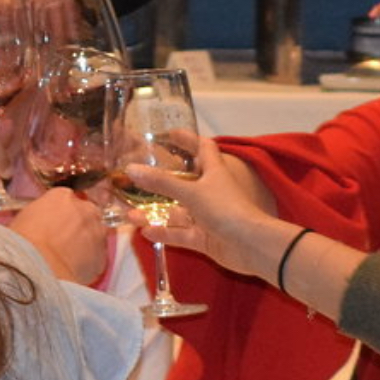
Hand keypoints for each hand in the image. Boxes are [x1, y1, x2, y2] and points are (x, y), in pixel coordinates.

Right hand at [11, 188, 107, 284]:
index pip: (66, 199)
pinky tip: (73, 270)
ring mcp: (97, 232)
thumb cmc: (23, 244)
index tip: (54, 223)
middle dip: (78, 225)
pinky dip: (89, 263)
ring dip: (86, 243)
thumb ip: (38, 215)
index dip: (60, 213)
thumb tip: (37, 223)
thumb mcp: (22, 219)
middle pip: (86, 213)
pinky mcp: (102, 256)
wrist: (37, 268)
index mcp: (62, 197)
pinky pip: (97, 257)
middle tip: (62, 241)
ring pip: (95, 235)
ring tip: (67, 258)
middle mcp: (85, 210)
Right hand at [124, 138, 279, 279]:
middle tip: (137, 177)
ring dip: (156, 213)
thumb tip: (132, 169)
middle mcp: (210, 192)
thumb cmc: (225, 208)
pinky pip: (180, 233)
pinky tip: (145, 232)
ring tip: (130, 213)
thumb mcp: (192, 192)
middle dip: (162, 181)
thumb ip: (162, 182)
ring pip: (178, 212)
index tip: (168, 134)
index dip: (188, 139)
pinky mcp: (205, 238)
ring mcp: (207, 216)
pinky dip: (165, 233)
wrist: (250, 245)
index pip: (203, 148)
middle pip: (184, 182)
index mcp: (214, 171)